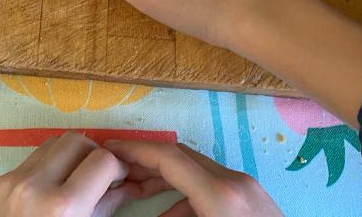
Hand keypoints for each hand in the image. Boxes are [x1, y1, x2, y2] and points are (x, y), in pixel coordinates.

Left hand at [0, 132, 134, 215]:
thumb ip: (106, 207)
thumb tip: (129, 185)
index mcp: (62, 207)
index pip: (102, 161)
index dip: (117, 166)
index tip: (120, 177)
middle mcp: (36, 185)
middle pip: (77, 140)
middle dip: (94, 154)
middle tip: (100, 175)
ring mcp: (13, 180)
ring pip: (53, 143)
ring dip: (71, 155)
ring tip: (77, 179)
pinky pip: (32, 158)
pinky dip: (50, 164)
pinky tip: (54, 186)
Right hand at [106, 140, 283, 215]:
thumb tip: (147, 215)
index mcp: (220, 195)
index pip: (169, 157)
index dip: (134, 150)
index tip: (108, 150)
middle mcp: (234, 182)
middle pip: (180, 157)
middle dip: (145, 162)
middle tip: (115, 172)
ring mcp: (246, 188)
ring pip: (195, 171)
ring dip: (164, 179)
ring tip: (136, 194)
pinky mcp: (253, 198)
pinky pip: (212, 187)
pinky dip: (187, 196)